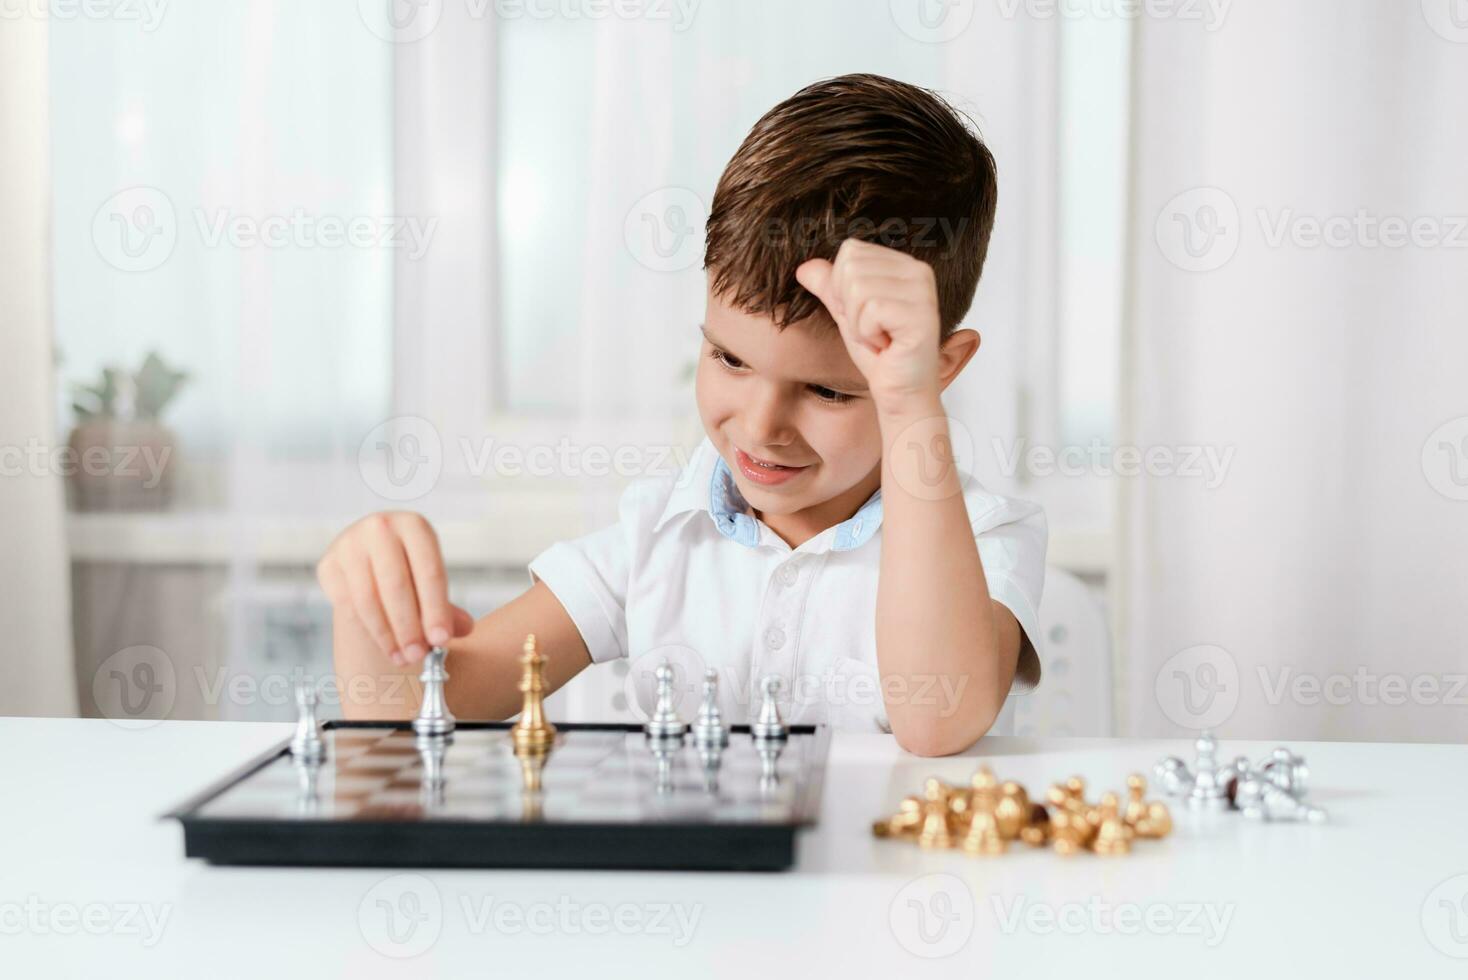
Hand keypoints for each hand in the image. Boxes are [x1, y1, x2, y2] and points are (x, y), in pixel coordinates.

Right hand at [315, 511, 475, 666]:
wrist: (371, 557)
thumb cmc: (409, 568)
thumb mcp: (431, 578)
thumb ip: (446, 606)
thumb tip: (465, 628)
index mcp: (414, 525)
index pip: (429, 571)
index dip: (436, 609)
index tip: (442, 639)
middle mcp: (380, 527)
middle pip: (396, 585)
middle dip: (409, 627)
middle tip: (419, 655)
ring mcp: (349, 544)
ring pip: (368, 598)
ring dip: (388, 635)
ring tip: (404, 658)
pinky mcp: (329, 564)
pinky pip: (347, 604)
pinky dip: (368, 630)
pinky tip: (386, 646)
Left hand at [795, 238, 943, 411]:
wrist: (900, 393)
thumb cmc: (879, 356)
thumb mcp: (847, 315)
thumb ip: (830, 287)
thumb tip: (804, 266)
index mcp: (904, 265)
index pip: (850, 251)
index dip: (842, 288)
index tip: (865, 315)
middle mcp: (918, 271)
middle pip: (851, 267)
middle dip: (850, 307)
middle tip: (873, 329)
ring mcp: (923, 292)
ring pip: (858, 289)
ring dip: (858, 324)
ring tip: (880, 338)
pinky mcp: (921, 314)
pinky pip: (870, 311)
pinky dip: (868, 335)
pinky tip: (888, 346)